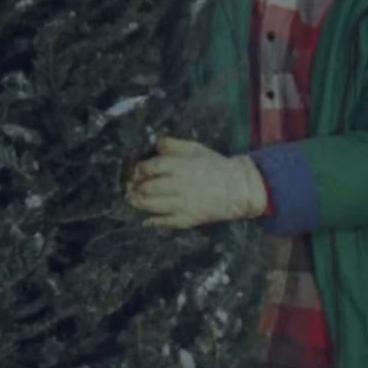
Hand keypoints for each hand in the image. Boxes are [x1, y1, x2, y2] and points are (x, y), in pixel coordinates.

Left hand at [124, 136, 267, 228]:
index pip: (149, 168)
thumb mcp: (196, 149)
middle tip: (130, 187)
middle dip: (134, 188)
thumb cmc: (215, 166)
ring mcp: (182, 204)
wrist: (238, 188)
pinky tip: (146, 220)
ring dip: (138, 203)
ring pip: (152, 206)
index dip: (138, 170)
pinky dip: (153, 222)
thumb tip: (155, 144)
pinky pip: (166, 222)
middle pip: (147, 188)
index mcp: (179, 166)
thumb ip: (174, 145)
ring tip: (132, 200)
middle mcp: (178, 185)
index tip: (136, 172)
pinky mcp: (188, 219)